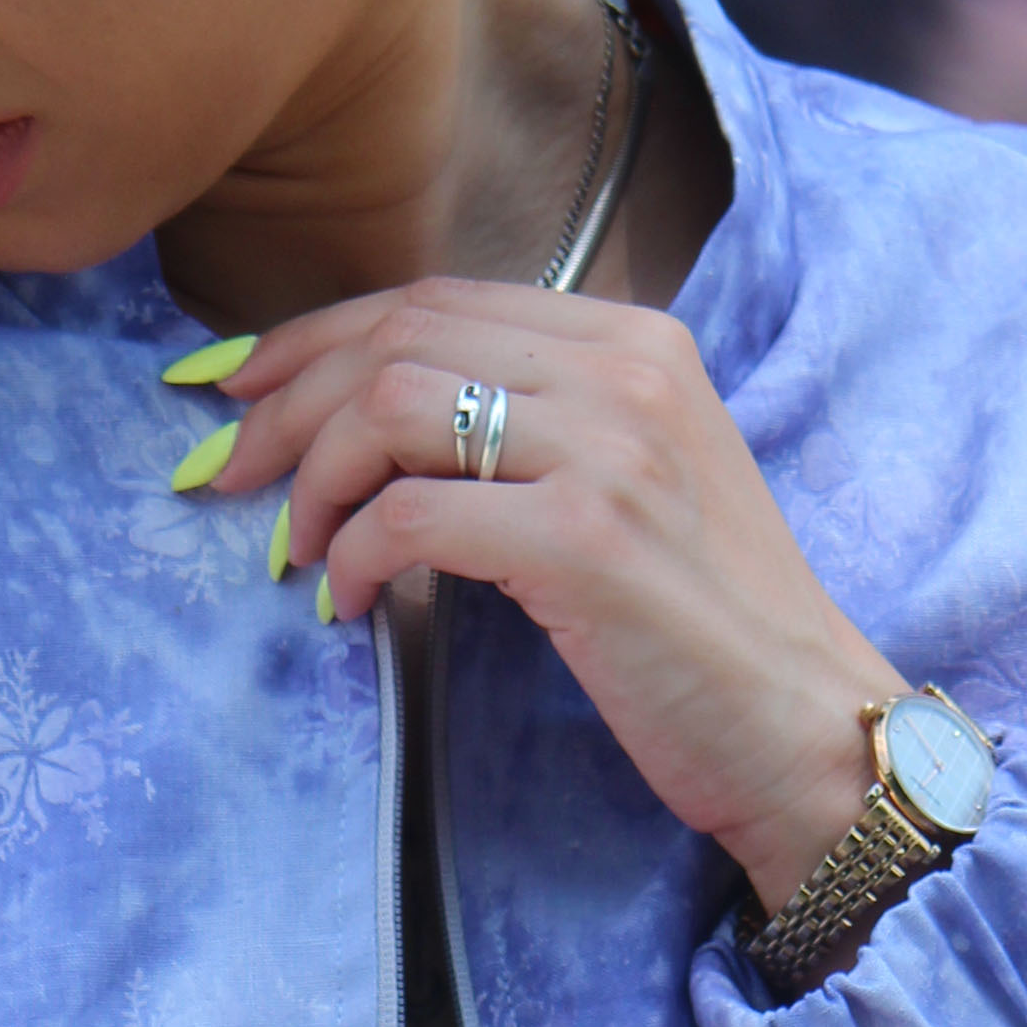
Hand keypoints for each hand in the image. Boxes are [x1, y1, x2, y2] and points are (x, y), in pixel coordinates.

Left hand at [192, 279, 900, 914]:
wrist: (805, 729)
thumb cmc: (705, 626)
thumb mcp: (633, 481)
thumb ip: (534, 423)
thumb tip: (375, 420)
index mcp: (634, 340)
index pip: (433, 298)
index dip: (312, 336)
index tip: (233, 387)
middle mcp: (625, 370)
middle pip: (398, 337)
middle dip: (282, 398)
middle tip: (221, 468)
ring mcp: (609, 448)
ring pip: (390, 406)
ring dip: (311, 477)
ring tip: (294, 545)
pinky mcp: (584, 538)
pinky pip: (414, 514)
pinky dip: (356, 556)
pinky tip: (348, 603)